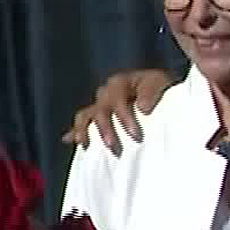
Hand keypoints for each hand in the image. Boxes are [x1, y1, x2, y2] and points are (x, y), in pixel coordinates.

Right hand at [62, 69, 176, 152]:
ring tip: (86, 145)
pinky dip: (76, 132)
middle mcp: (106, 93)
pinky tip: (70, 141)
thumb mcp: (159, 82)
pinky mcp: (96, 117)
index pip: (117, 100)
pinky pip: (82, 124)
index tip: (135, 135)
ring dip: (85, 131)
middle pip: (99, 110)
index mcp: (119, 83)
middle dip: (105, 129)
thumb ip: (151, 91)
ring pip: (85, 116)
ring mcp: (99, 105)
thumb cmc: (159, 86)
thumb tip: (143, 108)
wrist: (158, 91)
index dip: (124, 117)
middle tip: (114, 147)